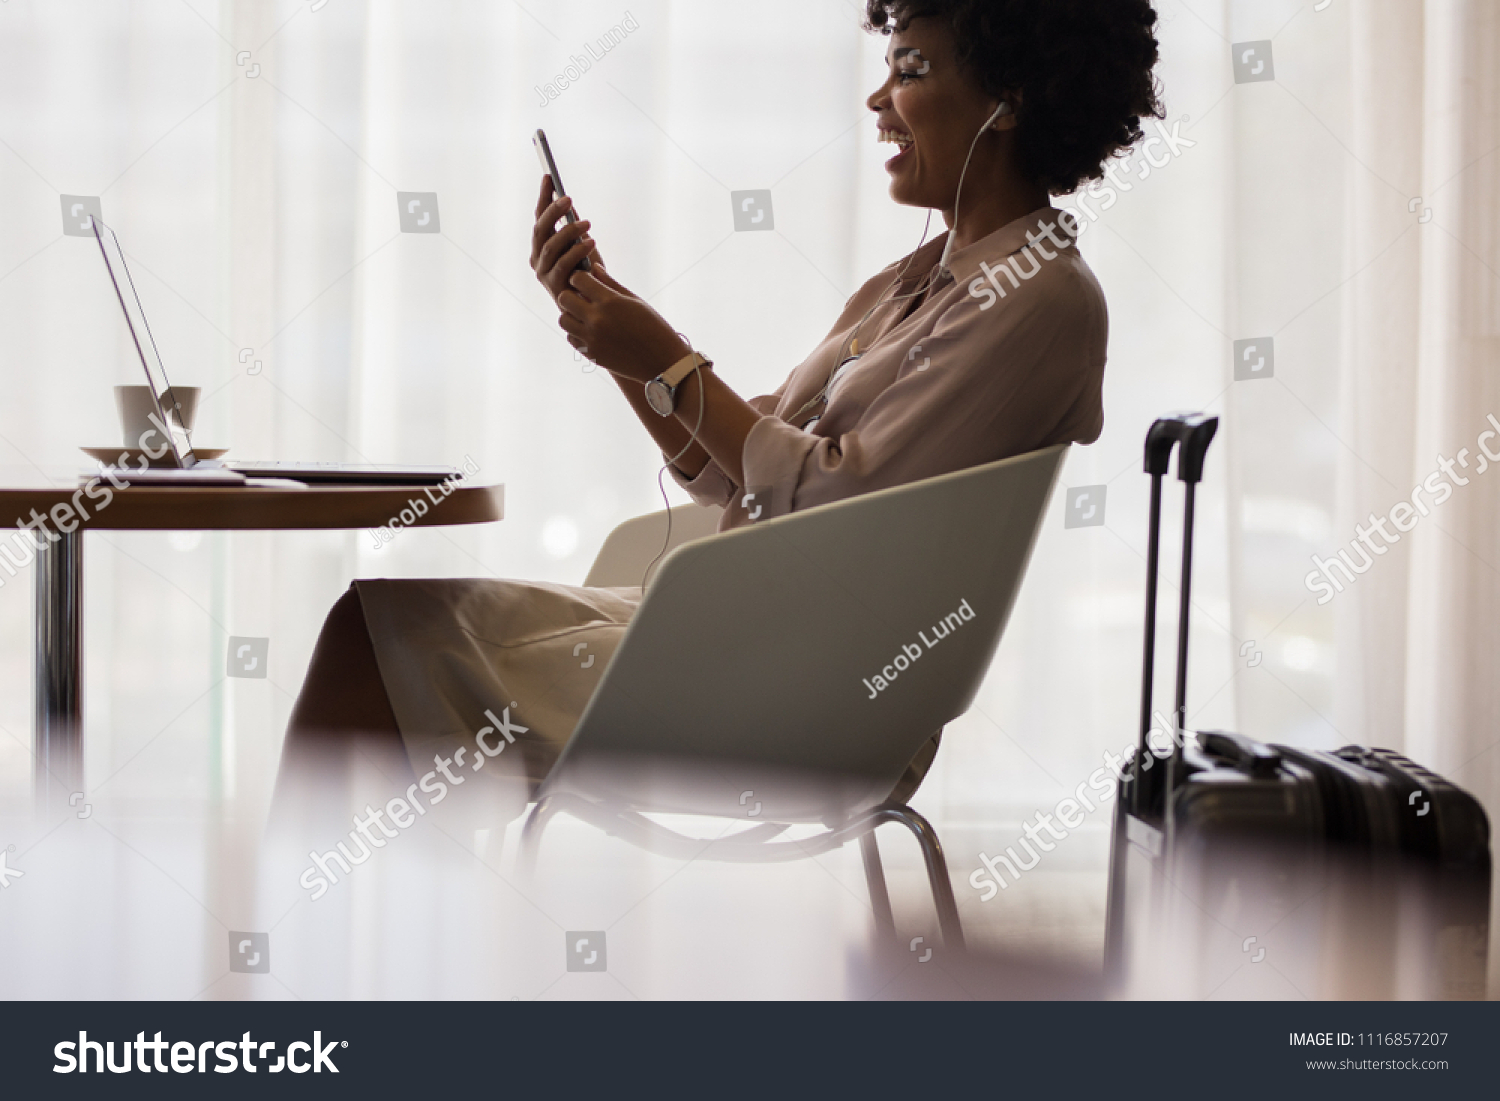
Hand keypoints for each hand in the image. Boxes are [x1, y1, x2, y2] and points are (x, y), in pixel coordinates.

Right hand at [530, 174, 604, 305]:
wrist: (594, 305)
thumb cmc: (587, 272)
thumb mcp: (581, 244)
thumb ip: (572, 226)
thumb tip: (567, 200)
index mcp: (540, 246)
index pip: (539, 217)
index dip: (543, 197)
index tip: (549, 176)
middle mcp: (537, 258)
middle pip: (541, 230)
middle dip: (553, 212)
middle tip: (568, 198)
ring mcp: (543, 274)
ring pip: (550, 247)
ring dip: (569, 232)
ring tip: (587, 223)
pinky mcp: (554, 287)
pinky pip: (563, 265)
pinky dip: (577, 252)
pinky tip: (591, 242)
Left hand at [557, 270, 689, 382]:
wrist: (662, 362)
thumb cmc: (653, 327)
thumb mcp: (635, 301)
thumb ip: (611, 284)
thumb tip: (594, 268)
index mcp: (610, 301)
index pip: (578, 278)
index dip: (581, 277)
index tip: (588, 282)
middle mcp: (597, 319)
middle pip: (564, 298)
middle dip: (572, 294)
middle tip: (583, 298)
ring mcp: (592, 339)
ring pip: (563, 320)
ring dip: (571, 315)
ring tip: (585, 316)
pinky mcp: (591, 354)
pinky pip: (571, 338)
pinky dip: (577, 333)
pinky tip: (591, 331)